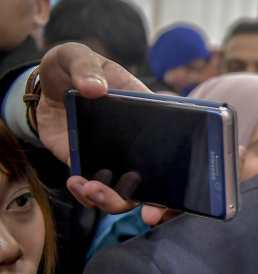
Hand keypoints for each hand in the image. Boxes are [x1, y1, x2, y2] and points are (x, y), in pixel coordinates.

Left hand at [35, 42, 178, 222]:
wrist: (45, 85)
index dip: (196, 173)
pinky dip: (86, 196)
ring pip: (128, 196)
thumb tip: (95, 89)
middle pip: (164, 185)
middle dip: (161, 207)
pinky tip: (75, 183)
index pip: (184, 147)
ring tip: (90, 188)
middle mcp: (141, 144)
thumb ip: (87, 67)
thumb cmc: (73, 67)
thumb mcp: (78, 56)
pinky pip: (95, 192)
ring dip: (113, 201)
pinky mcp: (91, 167)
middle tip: (149, 216)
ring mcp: (117, 160)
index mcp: (153, 116)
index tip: (193, 190)